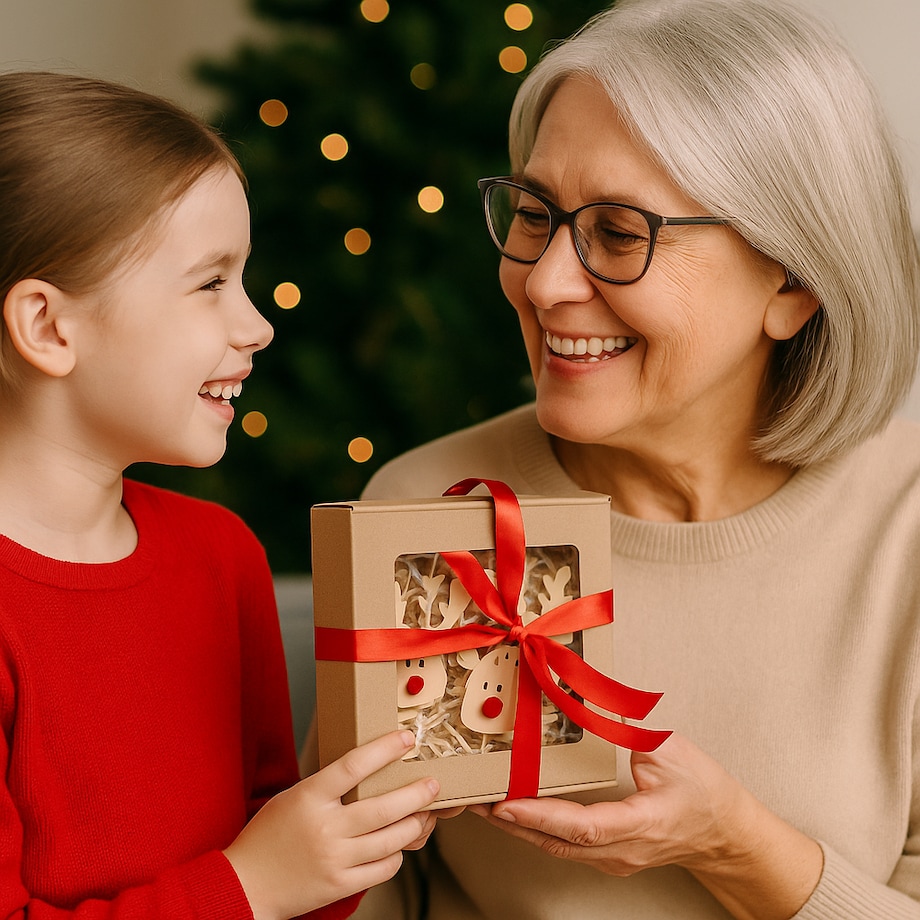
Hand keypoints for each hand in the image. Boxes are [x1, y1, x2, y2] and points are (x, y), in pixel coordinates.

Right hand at [224, 730, 439, 919]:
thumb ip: (328, 787)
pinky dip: (397, 855)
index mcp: (309, 797)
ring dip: (414, 825)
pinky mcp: (340, 884)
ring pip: (390, 839)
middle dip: (416, 794)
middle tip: (433, 784)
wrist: (245, 884)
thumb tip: (371, 771)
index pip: (353, 766)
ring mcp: (334, 858)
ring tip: (423, 815)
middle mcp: (324, 828)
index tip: (406, 739)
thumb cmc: (269, 835)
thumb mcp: (293, 798)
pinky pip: (383, 869)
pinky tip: (398, 845)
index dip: (384, 750)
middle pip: (383, 808)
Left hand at [469, 733, 821, 919]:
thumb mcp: (671, 750)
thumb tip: (588, 701)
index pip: (583, 824)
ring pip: (556, 848)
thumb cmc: (705, 792)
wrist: (727, 833)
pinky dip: (535, 830)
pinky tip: (515, 813)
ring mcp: (614, 858)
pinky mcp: (609, 855)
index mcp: (640, 823)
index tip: (505, 803)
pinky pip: (565, 846)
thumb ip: (627, 729)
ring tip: (481, 804)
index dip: (540, 815)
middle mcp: (621, 849)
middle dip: (511, 823)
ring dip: (518, 828)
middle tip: (473, 801)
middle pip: (557, 843)